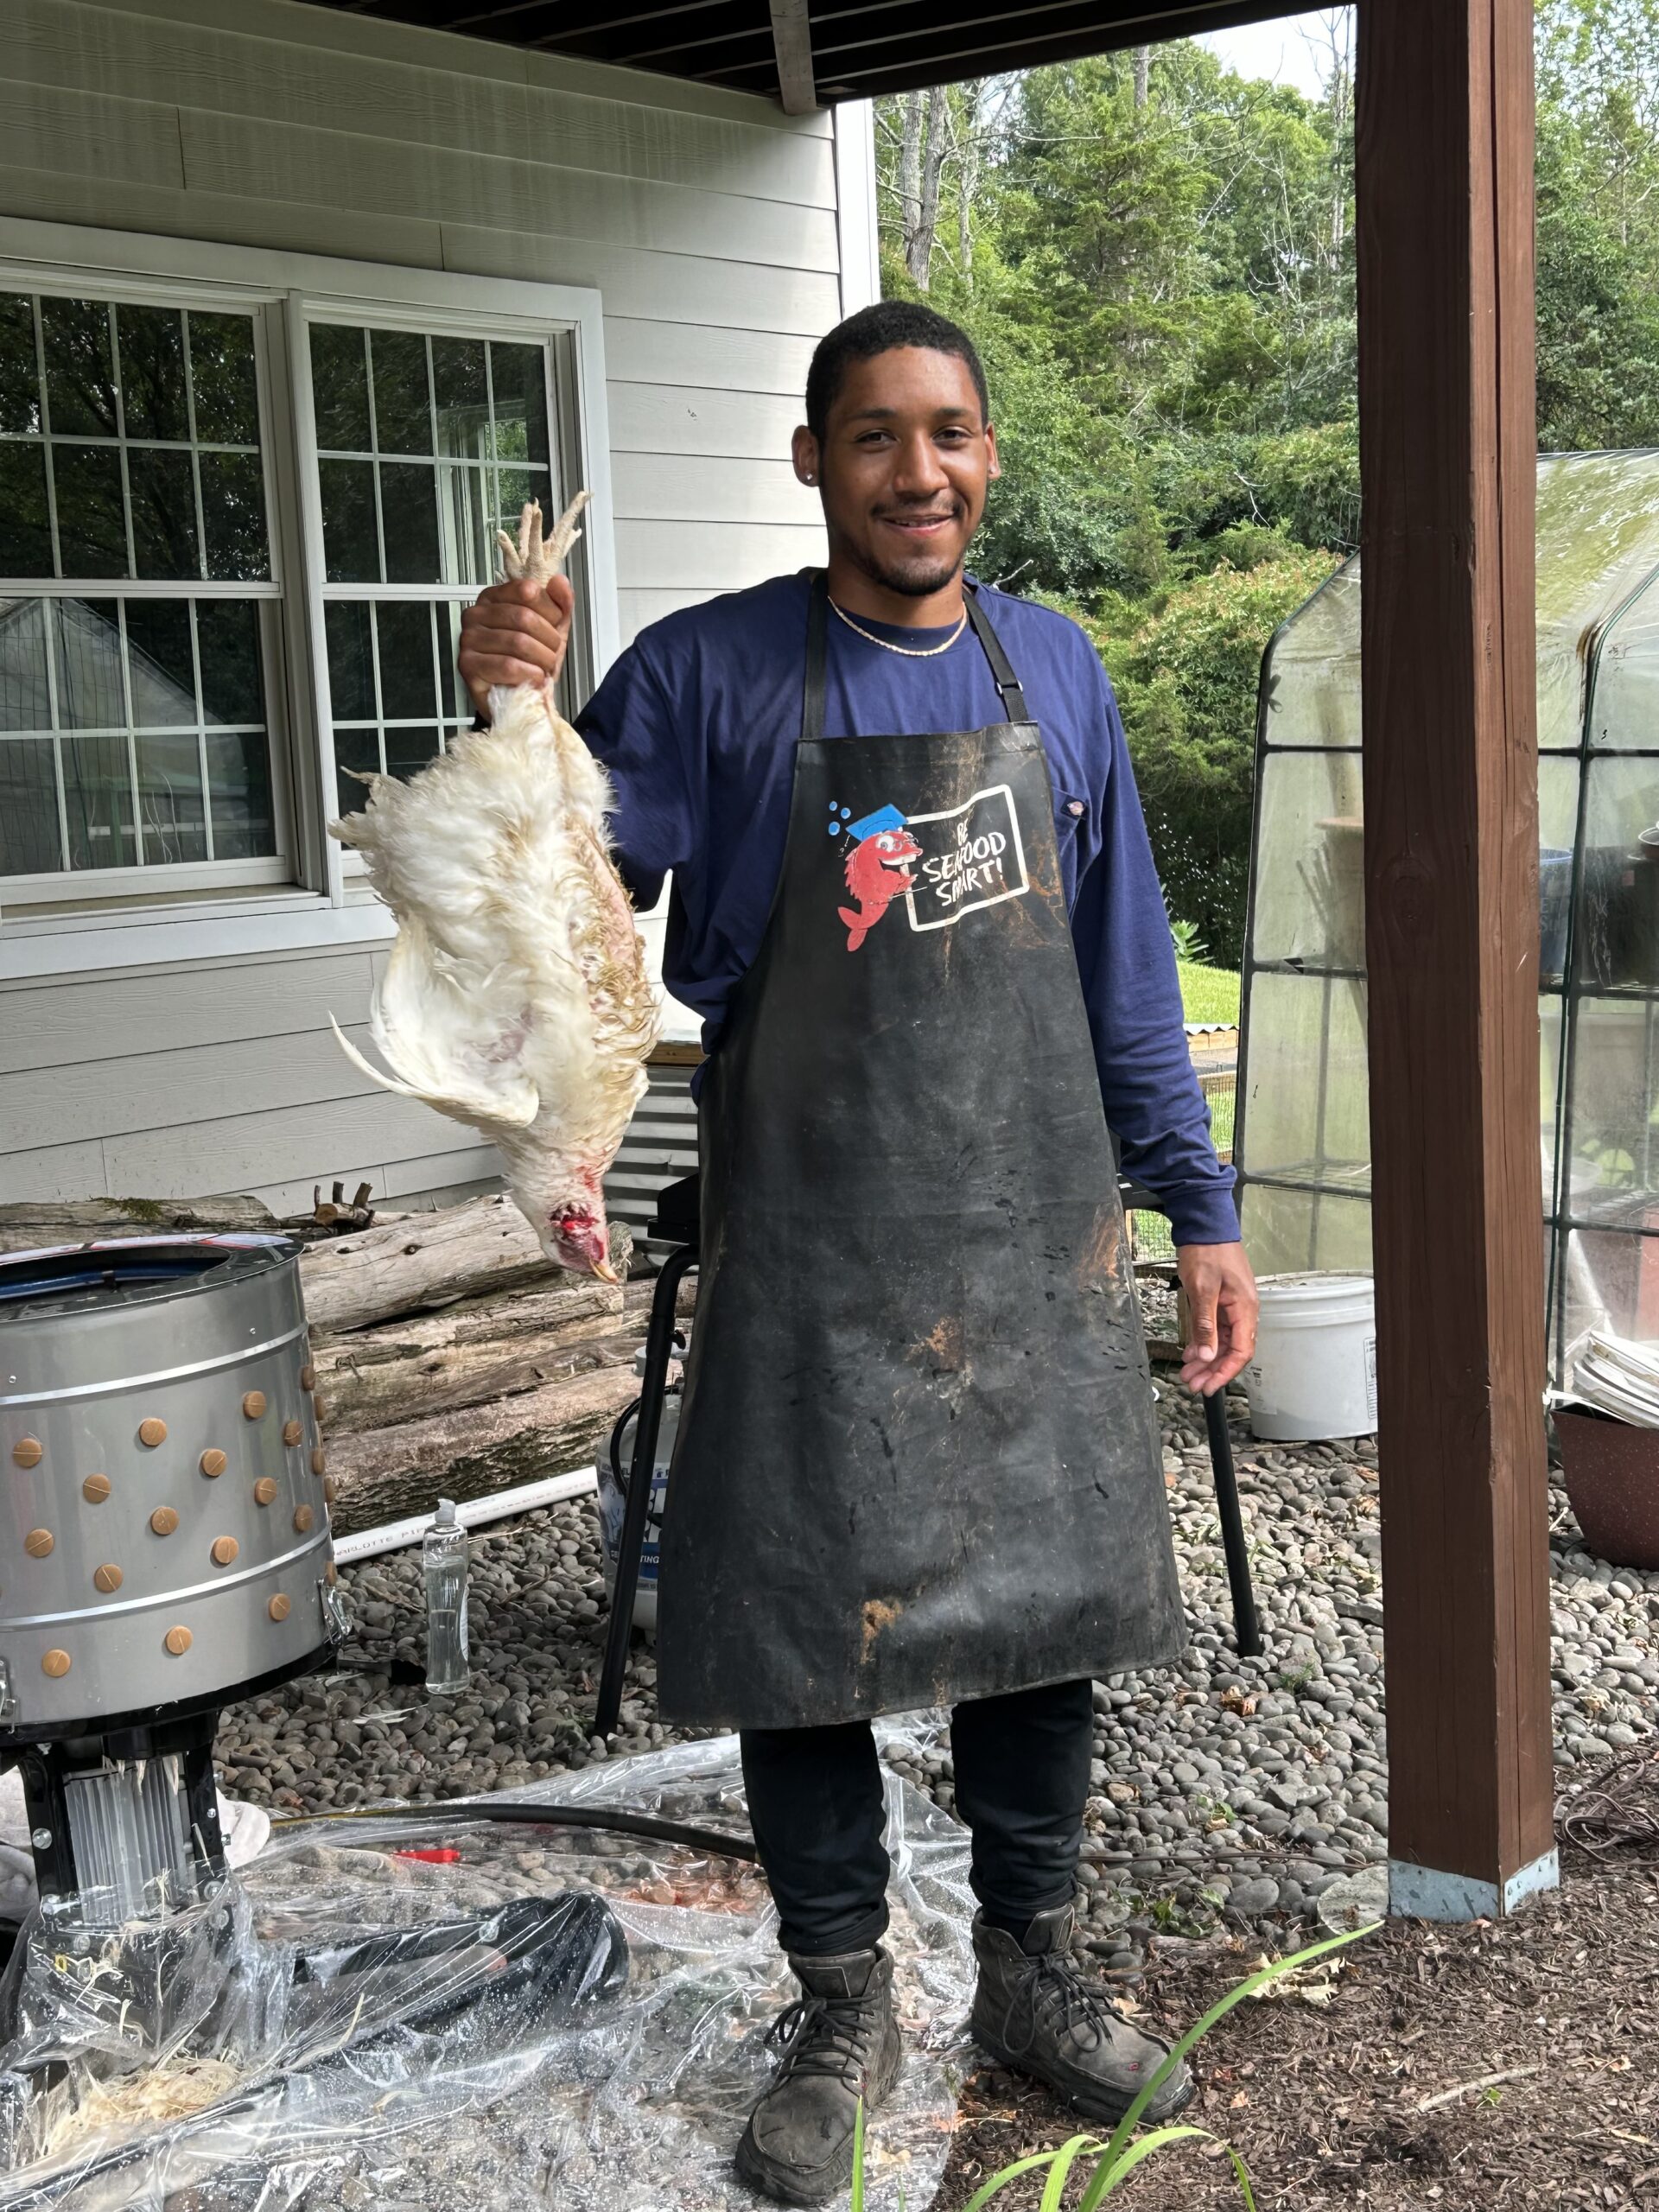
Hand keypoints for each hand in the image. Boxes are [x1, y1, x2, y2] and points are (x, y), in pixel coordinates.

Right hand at [457, 574, 573, 715]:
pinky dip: (529, 674)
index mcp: (494, 597)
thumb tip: (559, 582)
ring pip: (518, 642)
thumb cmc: (529, 661)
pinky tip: (532, 677)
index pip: (527, 590)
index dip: (550, 611)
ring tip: (542, 668)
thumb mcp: (552, 629)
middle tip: (551, 654)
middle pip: (524, 617)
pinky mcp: (468, 664)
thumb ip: (560, 604)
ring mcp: (468, 639)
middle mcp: (476, 614)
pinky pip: (508, 666)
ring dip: (542, 660)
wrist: (519, 697)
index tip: (554, 626)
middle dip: (549, 640)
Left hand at [1175, 1241, 1257, 1397]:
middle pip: (1232, 1350)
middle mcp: (1243, 1310)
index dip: (1225, 1372)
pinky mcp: (1221, 1302)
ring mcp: (1232, 1306)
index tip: (1209, 1386)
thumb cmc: (1207, 1252)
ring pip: (1222, 1342)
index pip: (1242, 1351)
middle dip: (1213, 1370)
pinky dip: (1203, 1342)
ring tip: (1188, 1372)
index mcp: (1245, 1309)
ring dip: (1206, 1358)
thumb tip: (1208, 1355)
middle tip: (1193, 1384)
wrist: (1204, 1226)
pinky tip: (1190, 1352)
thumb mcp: (1202, 1289)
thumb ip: (1205, 1325)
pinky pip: (1215, 1329)